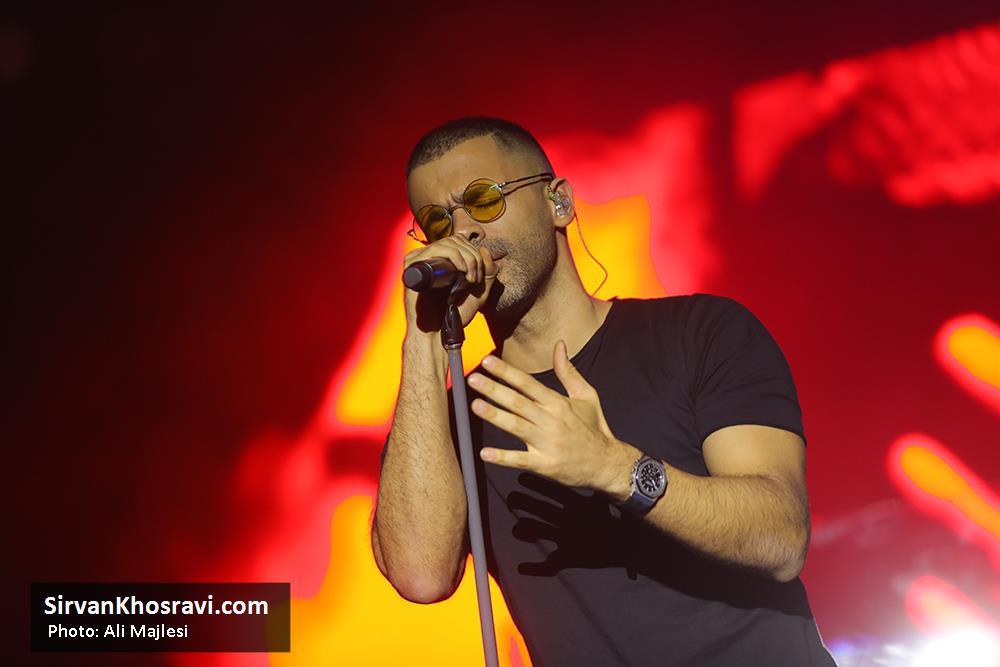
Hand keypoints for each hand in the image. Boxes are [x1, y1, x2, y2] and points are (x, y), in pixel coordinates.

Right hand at [402, 235, 497, 331]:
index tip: (480, 277)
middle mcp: (430, 257)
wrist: (437, 332)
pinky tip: (461, 271)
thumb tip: (484, 249)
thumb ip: (488, 272)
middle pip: (456, 240)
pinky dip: (454, 256)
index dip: (475, 254)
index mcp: (443, 260)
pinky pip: (436, 250)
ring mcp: (420, 260)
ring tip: (470, 280)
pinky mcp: (413, 265)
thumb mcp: (480, 292)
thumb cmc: (455, 314)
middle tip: (476, 280)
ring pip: (448, 243)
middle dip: (473, 257)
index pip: (461, 242)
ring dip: (467, 258)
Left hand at [468, 340, 634, 494]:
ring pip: (517, 427)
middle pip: (518, 402)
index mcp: (557, 403)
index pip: (527, 383)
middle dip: (494, 389)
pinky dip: (503, 457)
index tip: (488, 362)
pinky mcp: (545, 464)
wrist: (607, 463)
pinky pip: (521, 460)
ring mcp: (547, 443)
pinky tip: (485, 453)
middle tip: (473, 379)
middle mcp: (551, 421)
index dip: (506, 372)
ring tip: (475, 406)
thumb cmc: (593, 428)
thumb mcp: (585, 395)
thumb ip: (568, 371)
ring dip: (495, 416)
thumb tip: (559, 345)